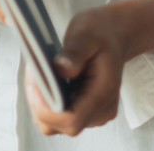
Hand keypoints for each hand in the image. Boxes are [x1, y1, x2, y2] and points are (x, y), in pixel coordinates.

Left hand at [23, 0, 153, 135]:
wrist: (121, 29)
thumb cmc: (104, 28)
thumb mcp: (87, 30)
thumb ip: (74, 51)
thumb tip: (61, 69)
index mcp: (103, 94)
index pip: (68, 120)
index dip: (46, 106)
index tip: (36, 79)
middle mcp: (99, 110)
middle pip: (57, 125)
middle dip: (39, 102)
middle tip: (32, 72)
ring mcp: (93, 112)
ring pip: (56, 122)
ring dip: (42, 100)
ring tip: (39, 70)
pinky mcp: (84, 108)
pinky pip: (59, 112)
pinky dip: (47, 97)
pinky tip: (47, 74)